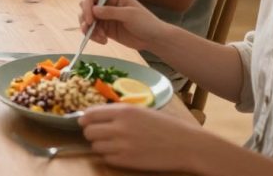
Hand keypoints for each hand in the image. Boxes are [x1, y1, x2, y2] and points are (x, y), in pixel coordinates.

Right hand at [77, 0, 162, 51]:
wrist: (153, 38)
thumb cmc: (146, 22)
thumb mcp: (129, 15)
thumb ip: (111, 12)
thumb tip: (93, 10)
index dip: (86, 6)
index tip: (90, 20)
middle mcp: (105, 3)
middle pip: (85, 7)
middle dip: (85, 18)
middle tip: (91, 29)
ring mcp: (104, 16)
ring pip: (86, 20)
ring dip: (89, 30)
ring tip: (101, 38)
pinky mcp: (104, 28)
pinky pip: (91, 30)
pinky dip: (93, 36)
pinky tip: (104, 41)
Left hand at [78, 104, 204, 171]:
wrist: (187, 145)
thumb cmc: (167, 126)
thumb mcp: (142, 112)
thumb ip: (119, 113)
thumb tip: (97, 116)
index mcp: (124, 111)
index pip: (90, 113)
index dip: (85, 118)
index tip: (85, 121)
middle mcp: (119, 127)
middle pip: (89, 131)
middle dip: (92, 133)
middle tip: (101, 135)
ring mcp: (122, 145)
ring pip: (95, 146)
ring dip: (101, 146)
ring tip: (114, 145)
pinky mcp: (126, 161)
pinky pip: (106, 159)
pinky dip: (110, 157)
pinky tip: (122, 154)